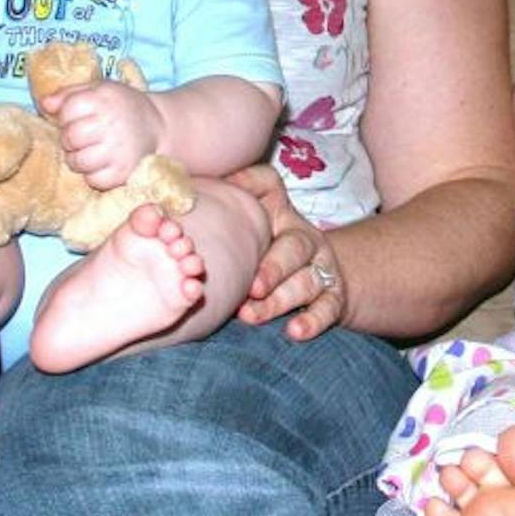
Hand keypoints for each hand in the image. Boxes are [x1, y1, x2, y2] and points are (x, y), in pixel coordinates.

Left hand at [42, 80, 162, 189]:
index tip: (77, 118)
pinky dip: (93, 176)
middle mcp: (112, 124)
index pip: (67, 110)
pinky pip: (94, 180)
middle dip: (70, 140)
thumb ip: (69, 94)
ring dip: (78, 159)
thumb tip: (44, 104)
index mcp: (104, 99)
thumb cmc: (120, 107)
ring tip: (89, 152)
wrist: (157, 126)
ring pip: (78, 162)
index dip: (67, 116)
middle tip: (82, 138)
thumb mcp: (98, 90)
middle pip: (71, 137)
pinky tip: (102, 164)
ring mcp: (119, 150)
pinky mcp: (123, 172)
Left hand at [231, 164, 347, 340]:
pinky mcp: (334, 298)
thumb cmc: (272, 248)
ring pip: (306, 283)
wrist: (325, 273)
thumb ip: (225, 205)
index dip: (251, 184)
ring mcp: (322, 269)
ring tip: (251, 315)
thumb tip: (180, 186)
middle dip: (272, 268)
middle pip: (294, 246)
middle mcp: (305, 238)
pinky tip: (294, 331)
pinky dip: (312, 321)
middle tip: (250, 287)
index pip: (268, 186)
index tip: (231, 190)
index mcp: (280, 214)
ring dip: (278, 301)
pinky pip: (327, 309)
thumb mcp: (255, 221)